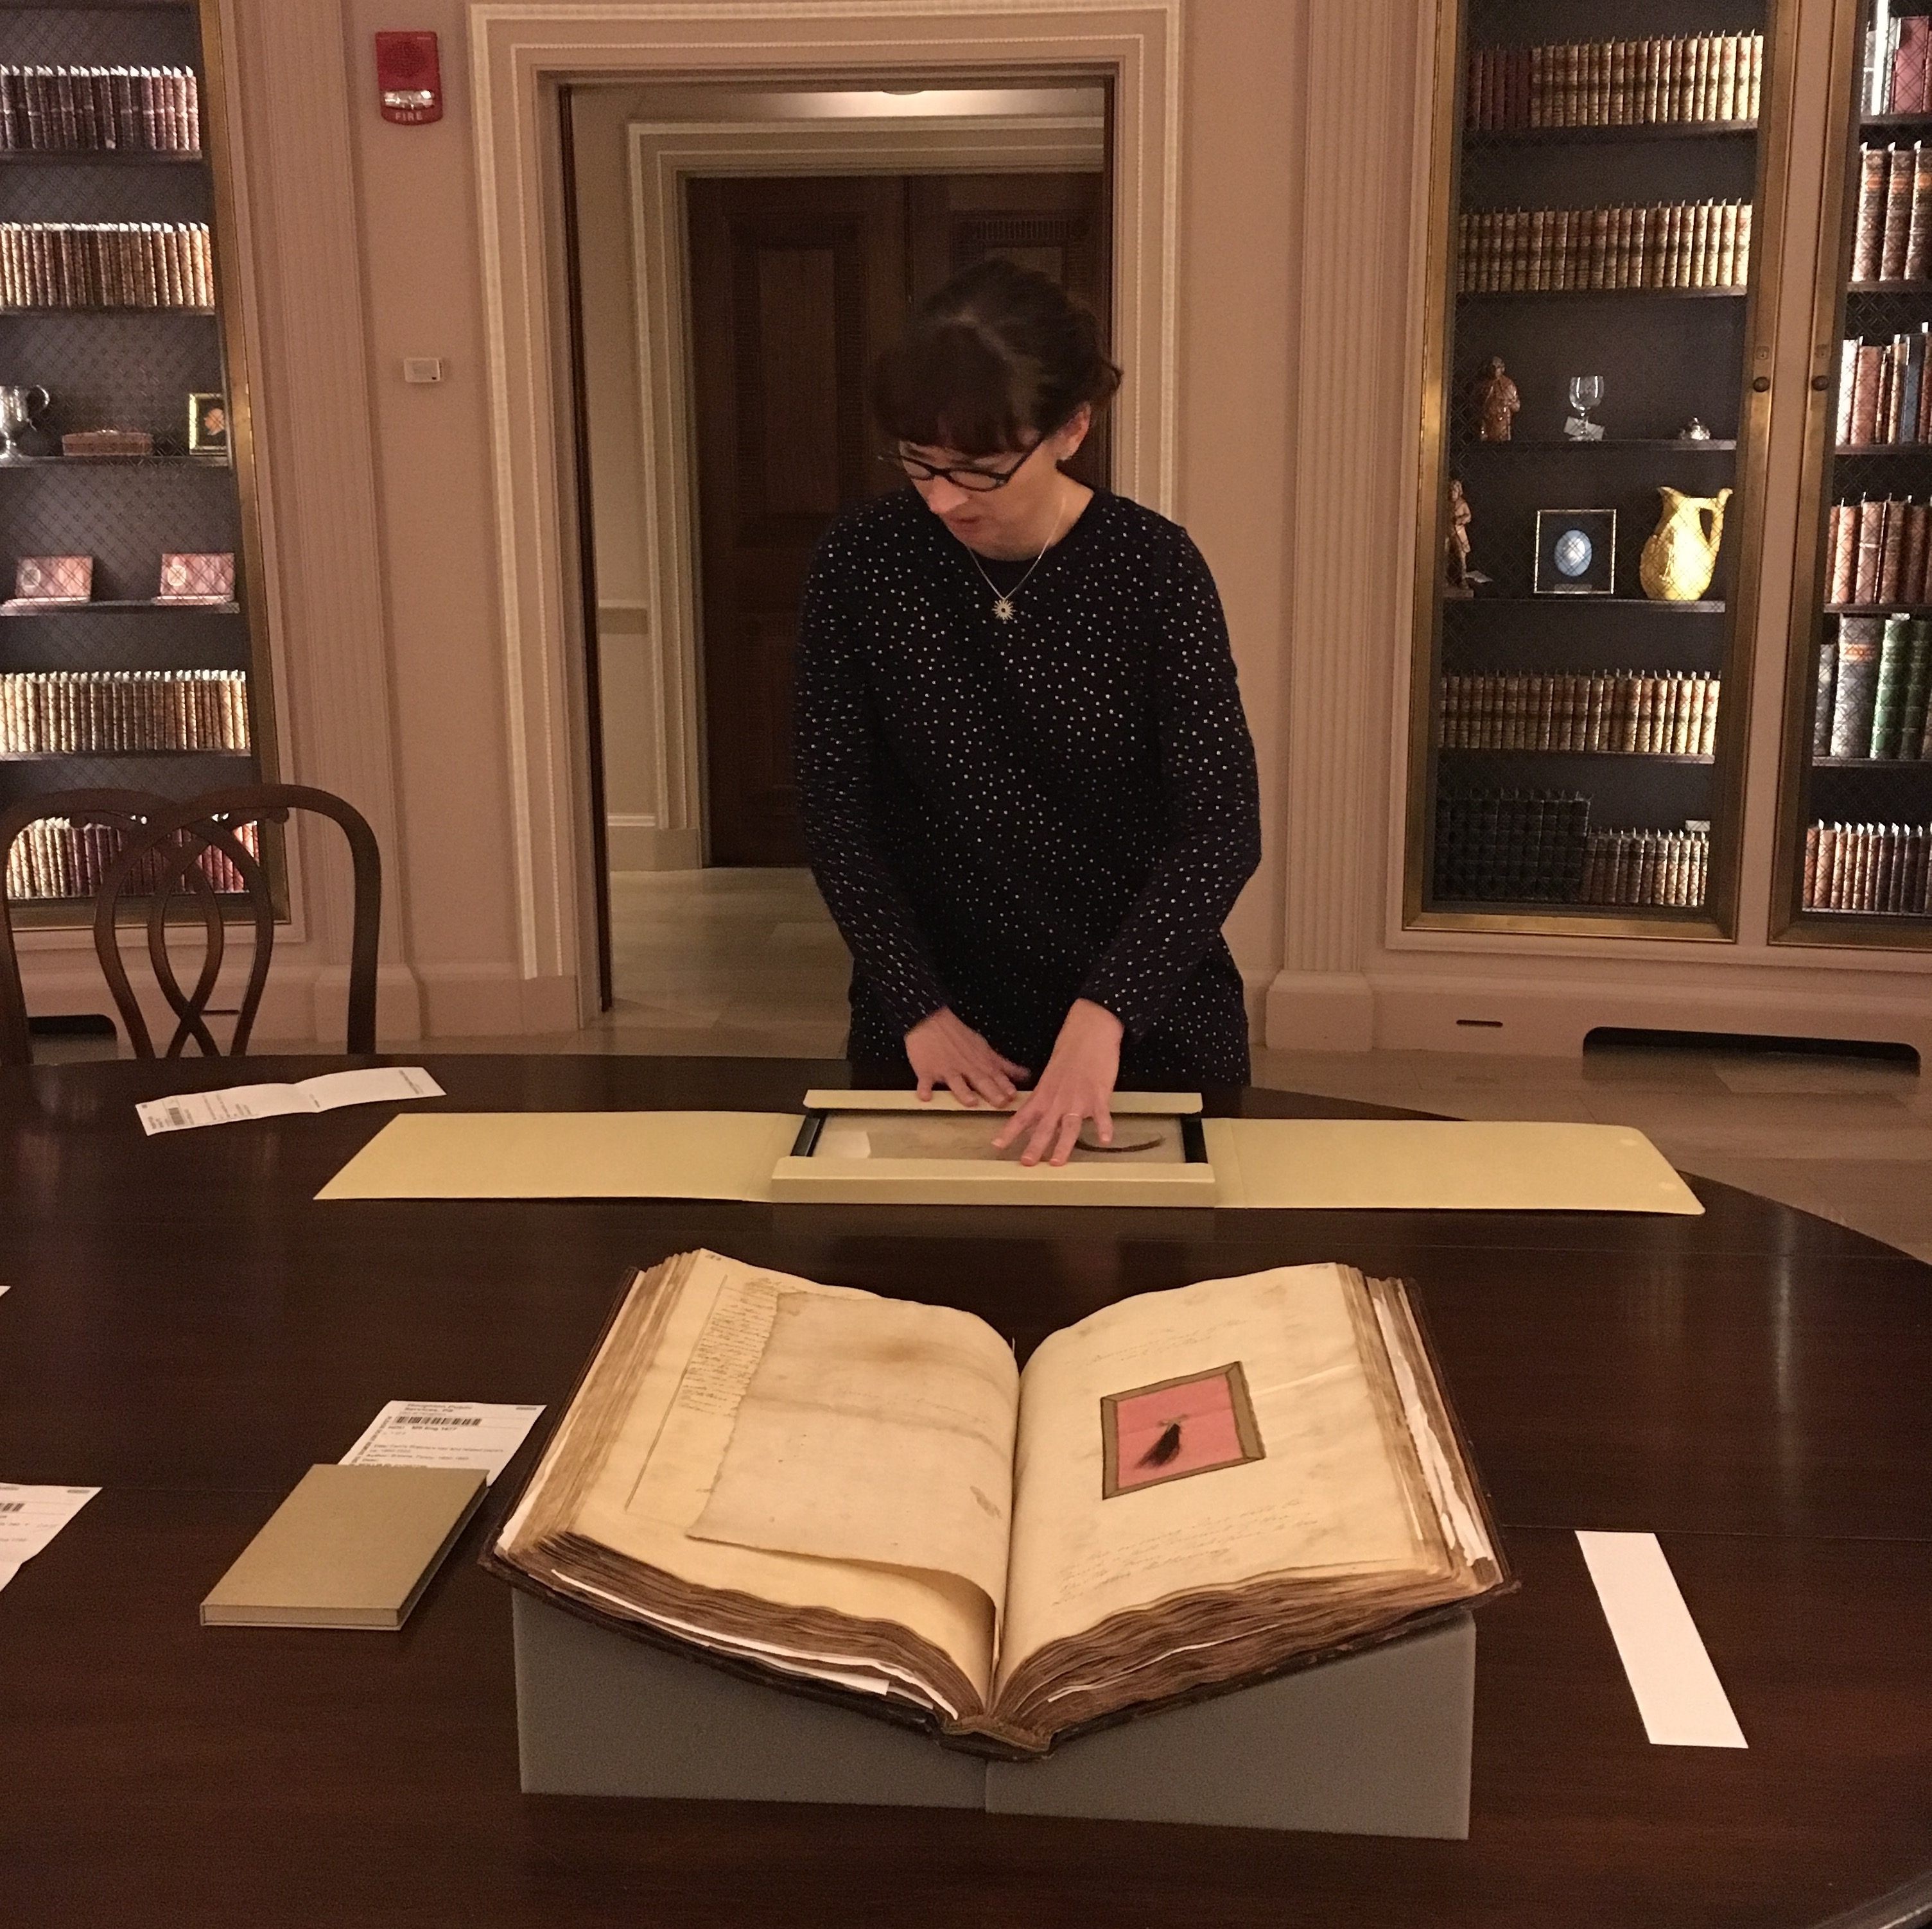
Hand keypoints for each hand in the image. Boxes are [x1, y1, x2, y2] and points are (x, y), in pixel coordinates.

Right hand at [905, 1007, 1028, 1107]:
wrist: (930, 1020)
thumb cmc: (958, 1036)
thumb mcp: (984, 1047)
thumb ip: (1003, 1064)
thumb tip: (1025, 1075)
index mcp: (979, 1062)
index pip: (995, 1076)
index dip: (1005, 1086)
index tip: (1013, 1096)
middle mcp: (965, 1067)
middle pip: (979, 1080)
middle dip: (991, 1091)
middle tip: (1000, 1102)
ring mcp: (945, 1069)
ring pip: (955, 1082)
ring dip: (963, 1092)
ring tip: (970, 1102)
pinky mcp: (926, 1070)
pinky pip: (925, 1081)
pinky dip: (924, 1089)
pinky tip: (925, 1097)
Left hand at [993, 999, 1122, 1166]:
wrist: (1089, 1033)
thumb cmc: (1070, 1052)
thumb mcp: (1050, 1075)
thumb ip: (1045, 1097)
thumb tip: (1038, 1113)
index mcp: (1044, 1094)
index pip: (1022, 1116)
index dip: (1009, 1132)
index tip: (997, 1146)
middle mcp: (1058, 1100)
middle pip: (1044, 1127)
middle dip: (1034, 1147)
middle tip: (1026, 1163)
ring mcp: (1078, 1099)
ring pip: (1069, 1127)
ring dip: (1063, 1146)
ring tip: (1057, 1162)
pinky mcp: (1098, 1095)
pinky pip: (1101, 1115)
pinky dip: (1104, 1127)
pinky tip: (1105, 1141)